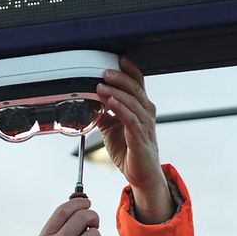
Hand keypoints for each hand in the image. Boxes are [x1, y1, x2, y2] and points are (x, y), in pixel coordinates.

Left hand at [93, 58, 171, 223]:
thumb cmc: (130, 152)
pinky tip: (110, 102)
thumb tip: (90, 103)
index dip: (129, 70)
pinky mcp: (140, 138)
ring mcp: (144, 125)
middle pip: (135, 89)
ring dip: (116, 92)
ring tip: (101, 86)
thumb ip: (104, 115)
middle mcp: (146, 114)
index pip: (137, 84)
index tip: (117, 59)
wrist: (142, 176)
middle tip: (104, 71)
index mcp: (141, 109)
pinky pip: (130, 119)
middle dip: (119, 78)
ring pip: (132, 102)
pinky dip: (120, 109)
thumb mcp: (113, 130)